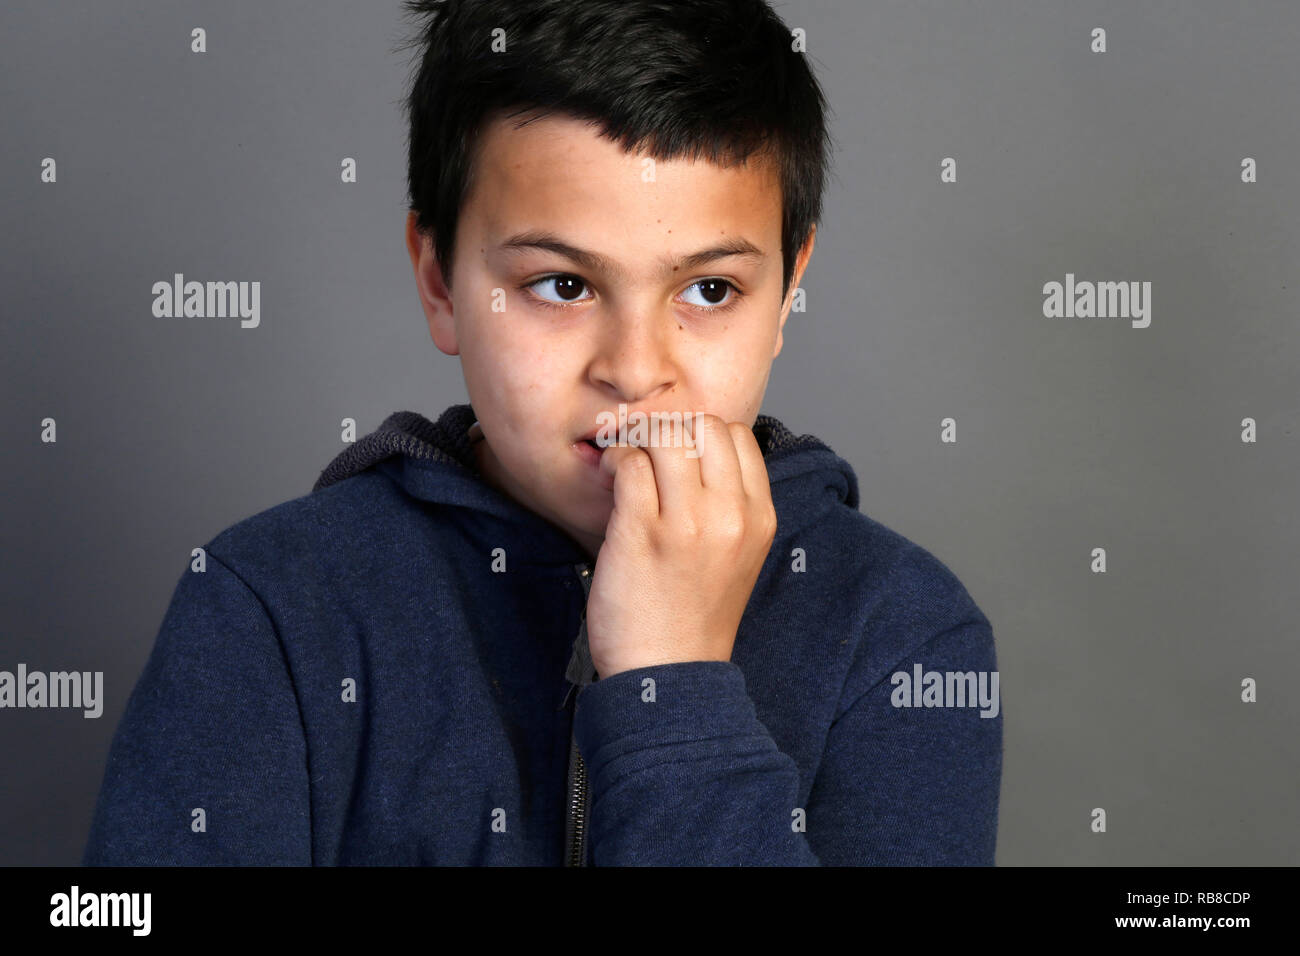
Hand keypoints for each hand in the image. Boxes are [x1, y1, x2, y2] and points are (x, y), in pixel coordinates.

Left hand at [584, 414, 777, 677]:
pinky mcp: (643, 532)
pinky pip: (629, 465)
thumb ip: (725, 505)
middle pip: (704, 425)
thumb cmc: (692, 617)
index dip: (700, 437)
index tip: (676, 458)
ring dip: (638, 444)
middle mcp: (730, 514)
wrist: (669, 677)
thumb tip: (686, 450)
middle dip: (670, 431)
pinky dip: (614, 464)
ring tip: (625, 469)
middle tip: (646, 456)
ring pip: (665, 435)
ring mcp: (688, 523)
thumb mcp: (735, 556)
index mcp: (760, 517)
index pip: (738, 436)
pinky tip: (610, 484)